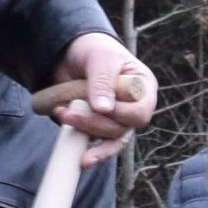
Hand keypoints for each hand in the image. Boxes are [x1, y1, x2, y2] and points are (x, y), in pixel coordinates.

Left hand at [47, 33, 157, 159]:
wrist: (74, 54)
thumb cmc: (95, 50)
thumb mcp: (100, 59)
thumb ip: (103, 81)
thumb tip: (104, 110)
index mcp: (143, 88)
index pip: (140, 112)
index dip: (121, 114)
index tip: (100, 107)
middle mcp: (134, 108)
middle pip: (122, 128)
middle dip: (95, 123)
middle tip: (69, 112)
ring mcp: (118, 120)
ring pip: (110, 140)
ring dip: (86, 132)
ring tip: (64, 117)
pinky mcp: (100, 128)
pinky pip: (99, 145)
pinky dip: (87, 149)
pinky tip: (79, 157)